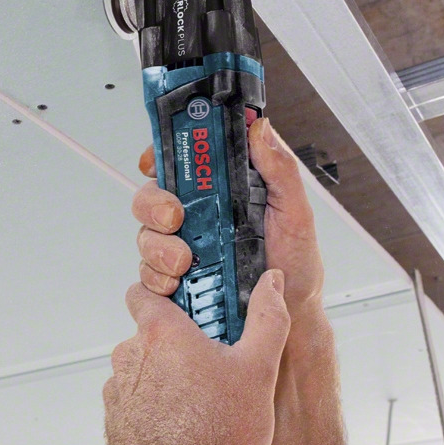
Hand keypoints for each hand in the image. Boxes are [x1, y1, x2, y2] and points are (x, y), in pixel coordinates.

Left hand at [77, 274, 289, 444]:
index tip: (191, 305)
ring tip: (201, 402)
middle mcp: (130, 356)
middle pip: (150, 332)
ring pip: (143, 368)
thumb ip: (267, 318)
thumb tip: (272, 283)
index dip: (166, 294)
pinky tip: (183, 425)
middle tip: (212, 364)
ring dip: (166, 376)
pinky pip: (135, 400)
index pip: (145, 291)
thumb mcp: (258, 371)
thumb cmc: (216, 439)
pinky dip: (155, 406)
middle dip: (178, 343)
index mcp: (161, 333)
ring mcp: (118, 390)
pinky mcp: (115, 421)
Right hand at [133, 118, 325, 318]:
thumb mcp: (296, 213)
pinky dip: (157, 278)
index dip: (162, 154)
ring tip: (185, 261)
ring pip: (147, 234)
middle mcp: (200, 214)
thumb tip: (259, 128)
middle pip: (152, 195)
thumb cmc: (295, 264)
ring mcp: (185, 246)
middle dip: (154, 204)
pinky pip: (148, 273)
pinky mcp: (176, 278)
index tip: (155, 161)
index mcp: (225, 190)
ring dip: (158, 246)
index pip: (183, 161)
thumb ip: (280, 170)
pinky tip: (176, 284)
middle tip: (175, 217)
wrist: (290, 316)